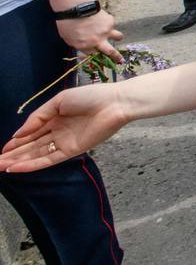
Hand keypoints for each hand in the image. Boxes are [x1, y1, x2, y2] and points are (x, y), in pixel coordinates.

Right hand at [0, 84, 128, 172]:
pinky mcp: (73, 150)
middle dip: (14, 154)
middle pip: (32, 145)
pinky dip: (33, 164)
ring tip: (1, 167)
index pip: (32, 132)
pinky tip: (17, 168)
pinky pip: (49, 159)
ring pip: (37, 154)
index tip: (2, 150)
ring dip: (19, 161)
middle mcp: (58, 131)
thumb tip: (18, 134)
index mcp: (55, 117)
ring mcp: (65, 141)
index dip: (17, 141)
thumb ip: (38, 117)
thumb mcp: (58, 101)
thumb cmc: (89, 96)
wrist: (115, 102)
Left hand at [56, 9, 123, 62]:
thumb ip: (79, 44)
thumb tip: (84, 46)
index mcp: (86, 46)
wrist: (76, 9)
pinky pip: (112, 25)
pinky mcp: (110, 23)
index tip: (99, 55)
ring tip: (118, 37)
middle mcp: (98, 41)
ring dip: (118, 38)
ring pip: (118, 37)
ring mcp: (106, 32)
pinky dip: (108, 23)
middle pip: (110, 52)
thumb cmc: (67, 23)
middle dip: (116, 57)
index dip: (96, 55)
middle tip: (120, 60)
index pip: (94, 56)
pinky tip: (102, 19)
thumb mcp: (69, 39)